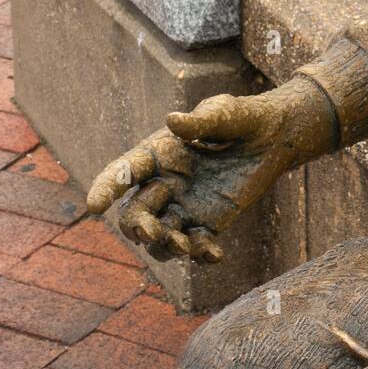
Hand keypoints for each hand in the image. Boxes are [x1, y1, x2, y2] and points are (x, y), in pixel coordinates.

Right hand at [86, 78, 335, 262]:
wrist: (274, 137)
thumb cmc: (242, 118)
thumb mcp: (223, 113)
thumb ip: (200, 121)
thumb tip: (173, 120)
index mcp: (158, 154)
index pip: (124, 171)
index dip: (106, 187)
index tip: (93, 206)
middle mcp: (165, 183)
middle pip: (136, 212)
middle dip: (137, 226)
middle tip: (151, 231)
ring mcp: (185, 206)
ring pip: (160, 236)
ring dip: (164, 246)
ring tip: (183, 244)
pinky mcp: (209, 222)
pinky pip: (196, 246)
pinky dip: (202, 255)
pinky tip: (215, 254)